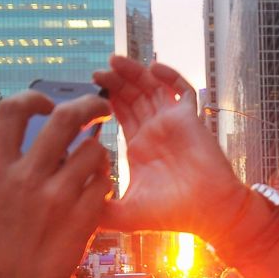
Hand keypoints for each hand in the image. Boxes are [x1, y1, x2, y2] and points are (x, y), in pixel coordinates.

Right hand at [0, 91, 112, 277]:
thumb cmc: (2, 246)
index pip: (10, 111)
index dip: (32, 98)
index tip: (47, 102)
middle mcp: (27, 178)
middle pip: (65, 119)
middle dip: (89, 105)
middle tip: (101, 106)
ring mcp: (58, 196)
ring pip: (94, 149)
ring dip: (99, 150)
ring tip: (94, 162)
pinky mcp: (84, 214)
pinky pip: (105, 180)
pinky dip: (104, 179)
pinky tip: (96, 188)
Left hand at [92, 56, 247, 239]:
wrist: (208, 214)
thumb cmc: (172, 215)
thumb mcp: (124, 214)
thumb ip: (98, 210)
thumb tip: (69, 206)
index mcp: (139, 147)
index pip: (120, 113)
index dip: (105, 99)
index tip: (87, 92)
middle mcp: (155, 131)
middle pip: (133, 95)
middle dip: (115, 81)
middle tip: (97, 73)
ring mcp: (173, 122)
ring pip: (152, 87)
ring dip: (134, 72)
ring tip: (114, 62)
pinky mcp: (191, 118)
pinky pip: (182, 89)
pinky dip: (170, 76)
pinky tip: (153, 68)